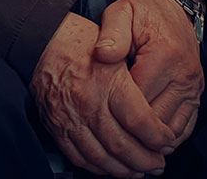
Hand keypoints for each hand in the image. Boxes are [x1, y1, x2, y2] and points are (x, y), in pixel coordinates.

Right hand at [30, 12, 175, 176]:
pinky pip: (79, 157)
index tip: (167, 140)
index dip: (159, 137)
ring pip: (102, 158)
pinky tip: (110, 166)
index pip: (140, 121)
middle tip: (158, 163)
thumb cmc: (77, 40)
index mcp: (107, 81)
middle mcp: (88, 103)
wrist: (40, 40)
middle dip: (147, 161)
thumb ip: (135, 77)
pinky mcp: (56, 126)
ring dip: (124, 170)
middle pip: (124, 146)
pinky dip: (97, 167)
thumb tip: (156, 109)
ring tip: (138, 170)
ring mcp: (70, 118)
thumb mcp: (114, 47)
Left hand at [95, 0, 203, 149]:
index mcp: (165, 55)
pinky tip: (145, 135)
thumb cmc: (142, 11)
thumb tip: (102, 54)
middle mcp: (184, 75)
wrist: (173, 6)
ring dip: (149, 138)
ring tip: (124, 137)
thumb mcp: (121, 12)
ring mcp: (193, 88)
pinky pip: (184, 128)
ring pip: (171, 130)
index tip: (98, 110)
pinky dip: (165, 136)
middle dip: (131, 129)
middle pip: (156, 119)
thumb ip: (112, 33)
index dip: (117, 109)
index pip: (139, 99)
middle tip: (107, 130)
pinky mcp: (196, 95)